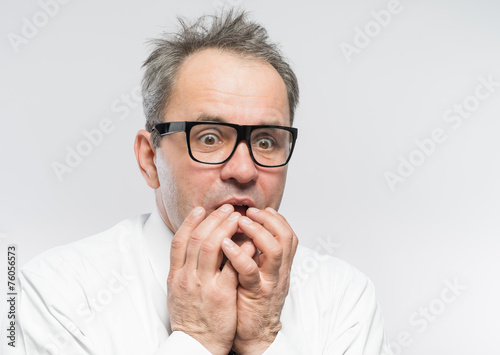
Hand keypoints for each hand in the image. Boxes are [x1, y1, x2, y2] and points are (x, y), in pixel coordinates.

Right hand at [167, 204, 240, 354]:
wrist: (195, 345)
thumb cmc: (189, 319)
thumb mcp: (177, 291)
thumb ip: (183, 269)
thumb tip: (190, 248)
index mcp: (176, 276)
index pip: (179, 241)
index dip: (190, 222)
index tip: (201, 209)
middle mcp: (187, 277)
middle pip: (197, 238)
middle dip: (213, 219)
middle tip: (226, 209)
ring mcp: (203, 285)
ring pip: (211, 247)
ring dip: (225, 228)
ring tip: (238, 218)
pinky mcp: (221, 295)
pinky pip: (231, 267)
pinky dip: (240, 251)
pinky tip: (248, 241)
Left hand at [221, 207, 297, 354]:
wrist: (254, 335)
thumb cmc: (251, 302)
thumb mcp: (258, 273)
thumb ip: (255, 254)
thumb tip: (242, 230)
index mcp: (279, 265)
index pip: (288, 234)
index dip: (276, 219)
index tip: (261, 209)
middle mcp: (278, 271)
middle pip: (285, 236)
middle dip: (268, 219)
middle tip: (249, 212)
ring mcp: (269, 282)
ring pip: (274, 249)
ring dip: (257, 231)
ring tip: (240, 222)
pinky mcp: (255, 294)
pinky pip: (250, 271)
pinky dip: (238, 254)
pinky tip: (225, 244)